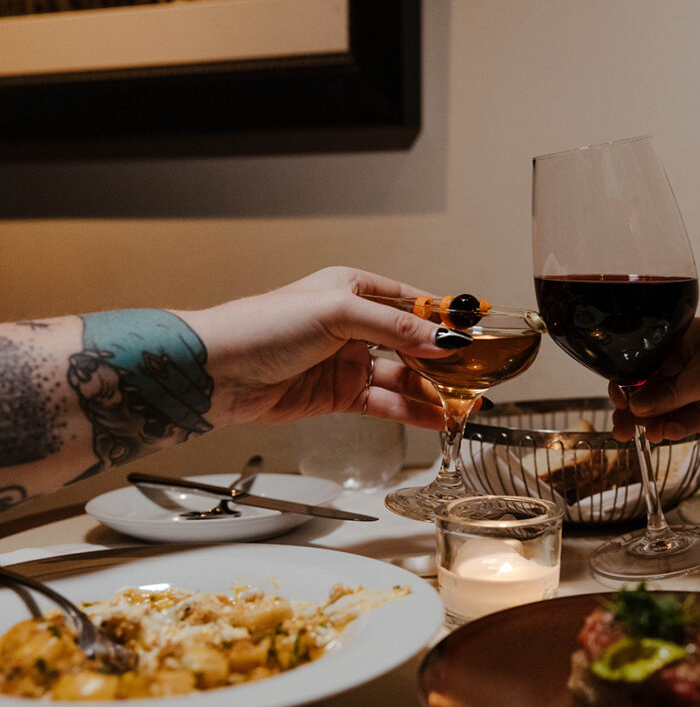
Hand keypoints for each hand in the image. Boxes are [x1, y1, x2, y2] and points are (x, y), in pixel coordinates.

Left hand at [186, 267, 465, 430]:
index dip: (444, 318)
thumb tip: (441, 342)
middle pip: (411, 344)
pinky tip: (435, 417)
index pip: (411, 302)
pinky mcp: (338, 396)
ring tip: (462, 405)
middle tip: (476, 376)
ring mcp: (346, 362)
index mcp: (352, 289)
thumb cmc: (261, 327)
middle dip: (444, 361)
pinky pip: (384, 403)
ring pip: (402, 377)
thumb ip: (394, 328)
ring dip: (433, 391)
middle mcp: (352, 325)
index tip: (475, 332)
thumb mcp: (337, 312)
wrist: (215, 372)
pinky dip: (411, 410)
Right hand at [610, 318, 699, 441]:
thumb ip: (671, 392)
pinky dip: (672, 429)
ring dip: (650, 423)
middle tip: (621, 429)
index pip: (643, 363)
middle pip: (649, 389)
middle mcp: (686, 364)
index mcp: (681, 341)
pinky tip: (663, 435)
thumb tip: (636, 406)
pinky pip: (684, 422)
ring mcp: (699, 389)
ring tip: (642, 437)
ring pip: (664, 409)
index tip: (618, 401)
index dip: (627, 382)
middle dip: (633, 409)